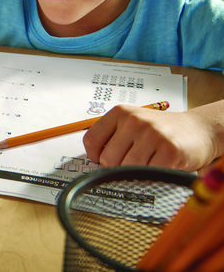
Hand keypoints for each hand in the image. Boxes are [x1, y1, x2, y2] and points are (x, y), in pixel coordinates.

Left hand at [82, 104, 218, 170]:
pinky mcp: (169, 150)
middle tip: (133, 161)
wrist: (197, 129)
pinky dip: (152, 176)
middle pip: (107, 159)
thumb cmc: (160, 130)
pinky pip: (148, 174)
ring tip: (148, 161)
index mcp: (120, 112)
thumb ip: (112, 137)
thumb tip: (93, 159)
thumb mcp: (131, 124)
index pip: (91, 140)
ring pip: (126, 169)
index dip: (95, 156)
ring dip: (137, 172)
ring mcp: (151, 134)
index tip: (103, 160)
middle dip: (118, 167)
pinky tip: (159, 165)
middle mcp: (133, 120)